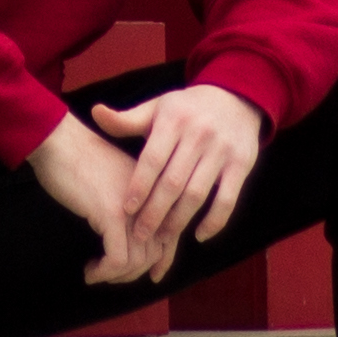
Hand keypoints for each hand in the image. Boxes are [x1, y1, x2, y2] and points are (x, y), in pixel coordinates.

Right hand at [25, 113, 169, 285]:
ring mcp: (133, 207)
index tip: (152, 276)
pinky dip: (104, 272)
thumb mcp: (117, 183)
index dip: (161, 262)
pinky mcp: (112, 214)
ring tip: (96, 272)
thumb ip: (132, 204)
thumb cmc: (80, 160)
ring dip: (116, 276)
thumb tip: (133, 242)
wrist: (60, 141)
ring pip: (137, 261)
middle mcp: (150, 200)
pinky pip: (117, 259)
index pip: (170, 236)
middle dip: (134, 273)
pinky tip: (90, 271)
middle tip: (109, 274)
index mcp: (155, 190)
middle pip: (155, 253)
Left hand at [88, 82, 263, 258]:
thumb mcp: (158, 108)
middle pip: (173, 182)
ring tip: (163, 238)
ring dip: (179, 220)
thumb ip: (127, 119)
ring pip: (197, 194)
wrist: (236, 97)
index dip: (139, 186)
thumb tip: (95, 113)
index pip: (152, 159)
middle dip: (154, 212)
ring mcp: (222, 150)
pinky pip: (228, 199)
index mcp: (173, 120)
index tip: (126, 210)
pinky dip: (215, 221)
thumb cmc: (186, 108)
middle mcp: (199, 134)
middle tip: (140, 235)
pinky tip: (199, 235)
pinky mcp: (242, 164)